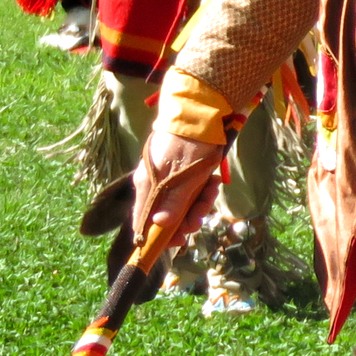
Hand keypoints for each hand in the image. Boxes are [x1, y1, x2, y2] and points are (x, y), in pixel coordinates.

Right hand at [130, 130, 224, 248]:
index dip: (158, 237)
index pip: (143, 222)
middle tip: (200, 218)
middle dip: (186, 218)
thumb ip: (173, 204)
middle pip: (165, 216)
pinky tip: (213, 182)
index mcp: (147, 187)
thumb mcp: (185, 178)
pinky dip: (202, 190)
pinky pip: (190, 190)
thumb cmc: (190, 146)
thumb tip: (158, 226)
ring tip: (211, 190)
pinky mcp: (180, 172)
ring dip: (199, 203)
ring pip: (181, 204)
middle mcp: (153, 185)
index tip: (178, 242)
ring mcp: (166, 178)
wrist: (199, 113)